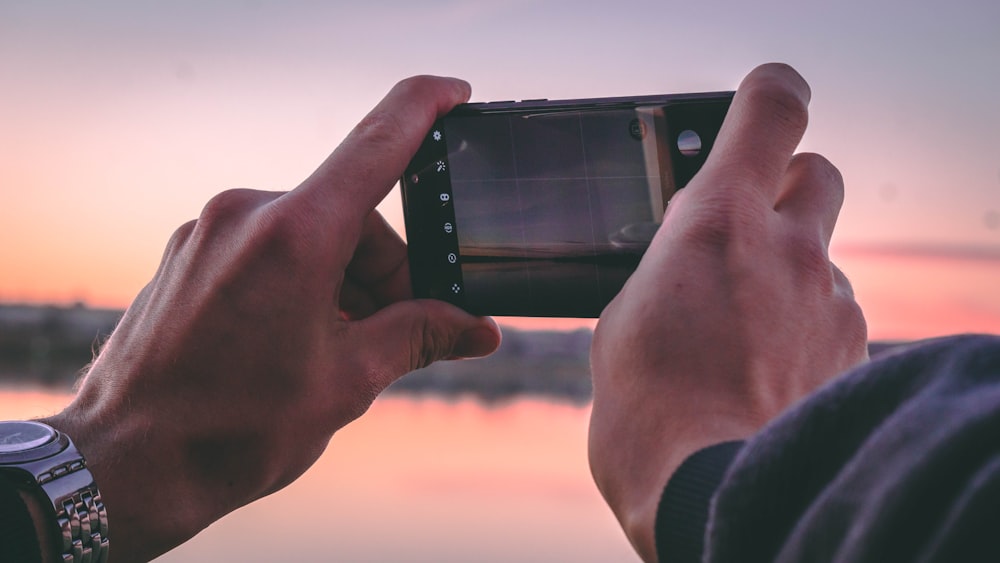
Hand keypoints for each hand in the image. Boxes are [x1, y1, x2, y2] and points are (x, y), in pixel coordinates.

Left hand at [40, 76, 500, 562]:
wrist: (126, 466)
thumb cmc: (232, 428)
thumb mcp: (346, 383)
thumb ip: (418, 337)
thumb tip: (475, 329)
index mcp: (295, 236)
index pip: (377, 142)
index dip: (425, 108)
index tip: (456, 94)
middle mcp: (247, 215)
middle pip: (351, 214)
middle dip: (388, 269)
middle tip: (404, 329)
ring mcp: (210, 231)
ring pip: (310, 232)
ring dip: (344, 280)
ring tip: (344, 349)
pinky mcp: (190, 251)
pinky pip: (268, 246)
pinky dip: (302, 278)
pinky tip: (302, 337)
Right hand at [588, 63, 867, 561]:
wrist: (713, 493)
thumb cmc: (651, 414)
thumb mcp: (623, 320)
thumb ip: (663, 268)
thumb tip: (679, 263)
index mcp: (717, 224)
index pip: (772, 111)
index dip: (769, 94)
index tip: (761, 100)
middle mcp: (789, 249)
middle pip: (817, 172)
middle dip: (786, 186)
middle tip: (748, 224)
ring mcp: (829, 301)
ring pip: (822, 254)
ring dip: (789, 270)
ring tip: (743, 329)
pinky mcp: (852, 350)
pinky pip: (832, 314)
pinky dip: (804, 326)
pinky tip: (767, 367)